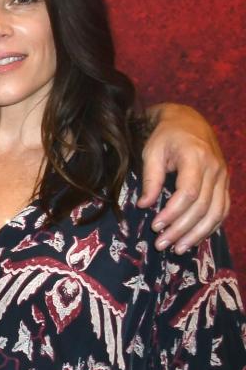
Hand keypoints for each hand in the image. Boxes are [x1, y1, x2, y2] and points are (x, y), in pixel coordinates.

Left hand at [138, 103, 228, 253]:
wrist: (189, 121)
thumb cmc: (166, 136)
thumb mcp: (152, 151)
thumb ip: (150, 178)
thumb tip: (144, 205)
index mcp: (195, 157)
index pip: (189, 193)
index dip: (173, 213)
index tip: (155, 225)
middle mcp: (214, 169)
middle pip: (202, 207)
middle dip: (181, 229)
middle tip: (162, 244)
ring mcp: (223, 177)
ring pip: (215, 213)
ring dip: (197, 234)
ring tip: (178, 248)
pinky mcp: (224, 184)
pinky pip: (222, 210)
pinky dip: (210, 227)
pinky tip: (195, 238)